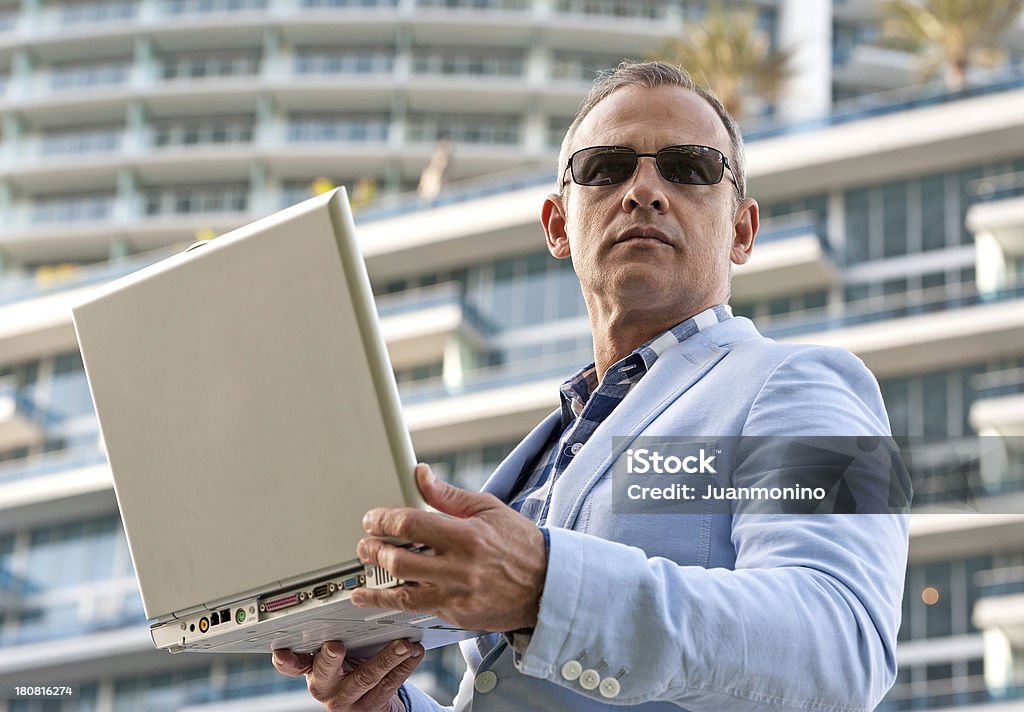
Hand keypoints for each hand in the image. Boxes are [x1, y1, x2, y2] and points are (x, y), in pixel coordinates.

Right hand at [271, 639, 421, 711]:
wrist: (369, 702)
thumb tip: (352, 603)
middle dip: (331, 658)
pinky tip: (414, 653)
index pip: (292, 665)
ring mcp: (347, 700)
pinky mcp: (370, 707)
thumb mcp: (336, 654)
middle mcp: (325, 687)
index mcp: (311, 669)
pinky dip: (404, 666)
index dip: (286, 660)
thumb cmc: (350, 667)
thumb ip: (333, 635)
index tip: (284, 652)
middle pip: (326, 673)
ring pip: (366, 678)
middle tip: (336, 645)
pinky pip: (389, 685)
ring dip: (387, 658)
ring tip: (403, 644)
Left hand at [352, 464, 547, 631]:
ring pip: (403, 594)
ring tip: (361, 582)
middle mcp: (460, 567)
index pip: (410, 524)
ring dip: (376, 587)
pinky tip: (383, 601)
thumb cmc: (520, 543)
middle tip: (363, 545)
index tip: (372, 520)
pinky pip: (420, 611)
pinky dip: (397, 606)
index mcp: (466, 535)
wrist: (548, 584)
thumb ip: (449, 495)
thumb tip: (421, 475)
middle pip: (400, 560)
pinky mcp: (458, 615)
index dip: (383, 520)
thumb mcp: (488, 508)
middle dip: (373, 551)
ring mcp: (458, 595)